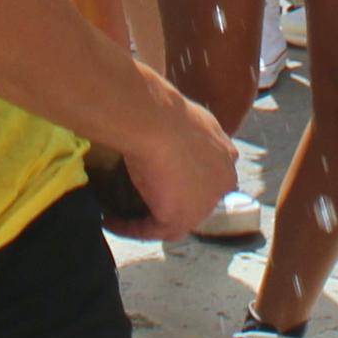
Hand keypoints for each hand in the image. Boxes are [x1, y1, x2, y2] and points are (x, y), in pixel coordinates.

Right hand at [104, 78, 238, 240]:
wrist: (154, 120)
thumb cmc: (161, 107)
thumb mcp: (179, 108)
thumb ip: (183, 123)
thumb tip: (164, 120)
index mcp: (225, 154)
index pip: (209, 176)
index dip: (185, 180)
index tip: (159, 179)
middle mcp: (221, 181)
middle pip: (196, 201)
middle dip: (170, 202)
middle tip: (140, 200)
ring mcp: (205, 203)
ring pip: (174, 218)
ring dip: (148, 218)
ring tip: (121, 214)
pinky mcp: (181, 218)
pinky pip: (153, 229)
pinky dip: (131, 227)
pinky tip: (111, 220)